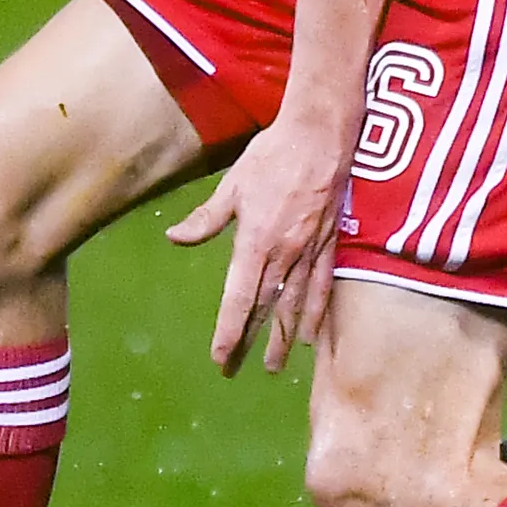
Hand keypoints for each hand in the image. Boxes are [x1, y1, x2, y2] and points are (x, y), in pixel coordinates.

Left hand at [174, 107, 352, 372]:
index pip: (239, 298)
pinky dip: (317, 314)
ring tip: (275, 366)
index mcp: (255, 240)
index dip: (230, 331)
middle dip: (251, 343)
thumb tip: (175, 238)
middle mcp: (284, 253)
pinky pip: (324, 286)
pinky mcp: (331, 243)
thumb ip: (207, 219)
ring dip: (284, 338)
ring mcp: (311, 250)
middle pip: (266, 309)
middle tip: (237, 371)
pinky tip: (313, 335)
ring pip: (296, 305)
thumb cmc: (273, 155)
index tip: (220, 357)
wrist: (321, 135)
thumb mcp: (233, 185)